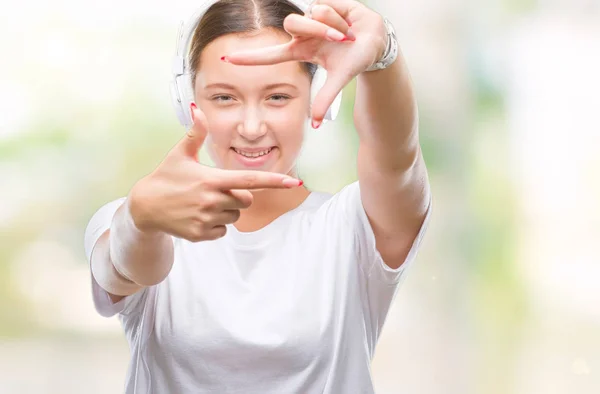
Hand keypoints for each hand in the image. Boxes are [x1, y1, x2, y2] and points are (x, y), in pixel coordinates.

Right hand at [128, 105, 301, 241]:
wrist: (145, 207)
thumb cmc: (166, 177)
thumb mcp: (180, 154)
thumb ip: (195, 134)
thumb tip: (197, 110)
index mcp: (211, 179)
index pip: (250, 181)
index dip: (274, 181)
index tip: (293, 182)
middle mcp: (212, 200)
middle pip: (246, 200)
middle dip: (237, 196)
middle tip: (214, 190)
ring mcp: (206, 219)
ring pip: (235, 217)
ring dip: (226, 211)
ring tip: (203, 203)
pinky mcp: (201, 235)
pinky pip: (223, 231)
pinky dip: (216, 225)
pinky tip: (198, 216)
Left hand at [223, 0, 386, 125]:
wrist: (375, 40)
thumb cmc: (355, 59)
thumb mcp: (340, 78)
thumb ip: (326, 99)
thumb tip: (315, 124)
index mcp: (300, 51)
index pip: (270, 54)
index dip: (250, 58)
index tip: (227, 60)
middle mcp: (302, 33)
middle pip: (294, 23)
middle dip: (318, 29)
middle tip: (341, 39)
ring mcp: (311, 17)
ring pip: (312, 14)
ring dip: (333, 25)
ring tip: (347, 33)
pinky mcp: (322, 2)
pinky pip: (324, 4)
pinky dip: (340, 15)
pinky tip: (348, 20)